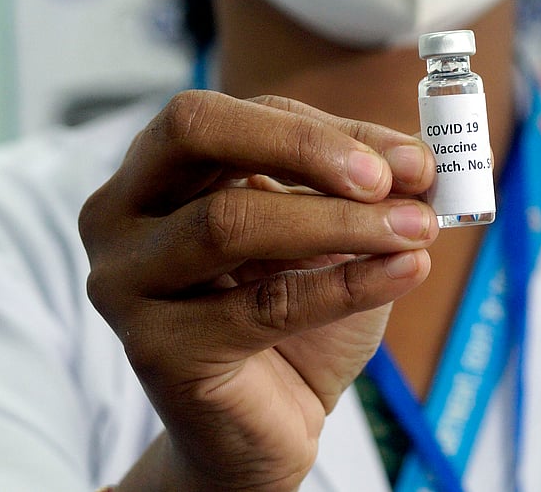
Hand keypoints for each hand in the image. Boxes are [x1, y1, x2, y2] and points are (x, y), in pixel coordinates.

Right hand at [79, 90, 436, 490]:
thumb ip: (363, 188)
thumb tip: (421, 156)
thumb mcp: (331, 234)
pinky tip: (405, 272)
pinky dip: (345, 284)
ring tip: (416, 231)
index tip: (410, 156)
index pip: (240, 115)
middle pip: (197, 132)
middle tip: (388, 177)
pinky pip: (261, 306)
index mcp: (155, 167)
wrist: (266, 425)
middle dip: (303, 146)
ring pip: (229, 221)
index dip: (329, 128)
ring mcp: (124, 280)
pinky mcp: (155, 349)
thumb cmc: (294, 317)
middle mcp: (119, 212)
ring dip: (338, 221)